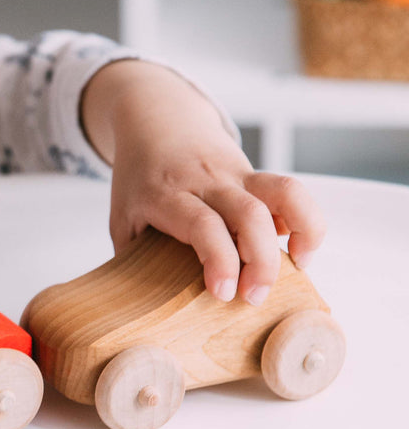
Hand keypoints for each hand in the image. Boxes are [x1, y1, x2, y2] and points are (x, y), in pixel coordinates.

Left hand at [83, 61, 326, 302]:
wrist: (156, 118)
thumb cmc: (138, 178)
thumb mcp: (122, 216)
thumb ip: (133, 258)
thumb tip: (147, 309)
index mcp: (168, 193)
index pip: (202, 224)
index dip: (219, 260)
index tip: (222, 293)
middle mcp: (208, 181)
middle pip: (250, 215)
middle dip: (261, 261)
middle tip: (254, 297)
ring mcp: (237, 173)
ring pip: (285, 191)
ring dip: (302, 232)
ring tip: (297, 267)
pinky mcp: (256, 173)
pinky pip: (292, 191)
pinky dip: (306, 219)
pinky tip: (298, 248)